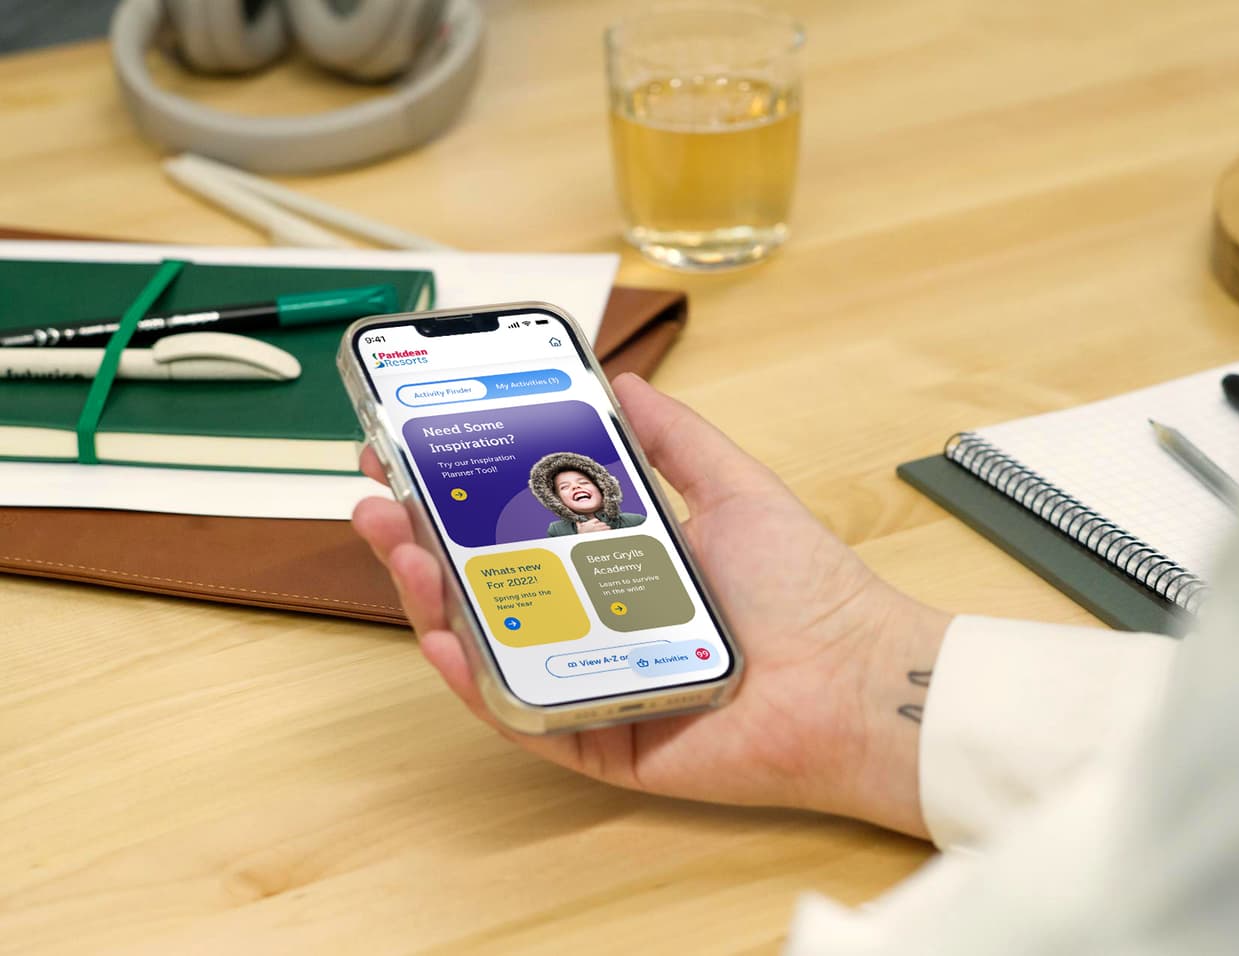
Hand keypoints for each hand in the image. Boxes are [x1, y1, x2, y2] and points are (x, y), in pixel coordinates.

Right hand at [353, 373, 949, 835]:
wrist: (854, 679)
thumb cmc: (805, 590)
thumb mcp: (735, 490)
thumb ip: (676, 439)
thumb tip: (623, 377)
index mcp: (617, 566)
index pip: (517, 527)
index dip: (460, 492)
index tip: (411, 449)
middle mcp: (593, 623)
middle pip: (487, 584)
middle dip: (422, 539)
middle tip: (378, 496)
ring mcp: (588, 682)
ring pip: (490, 647)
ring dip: (432, 599)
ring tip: (399, 547)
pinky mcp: (597, 740)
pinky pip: (522, 713)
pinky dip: (477, 682)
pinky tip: (444, 636)